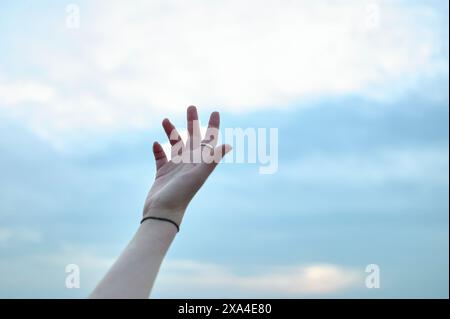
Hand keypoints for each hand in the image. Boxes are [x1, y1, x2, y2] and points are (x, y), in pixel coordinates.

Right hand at [143, 106, 231, 225]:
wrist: (163, 212)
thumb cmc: (182, 194)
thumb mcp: (198, 174)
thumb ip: (212, 159)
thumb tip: (229, 144)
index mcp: (200, 161)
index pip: (209, 139)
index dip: (213, 125)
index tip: (215, 111)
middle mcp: (189, 162)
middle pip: (193, 137)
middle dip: (192, 122)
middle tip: (191, 106)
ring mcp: (176, 167)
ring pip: (175, 144)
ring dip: (171, 132)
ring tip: (164, 119)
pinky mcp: (162, 173)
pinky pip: (161, 157)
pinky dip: (158, 150)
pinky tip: (154, 144)